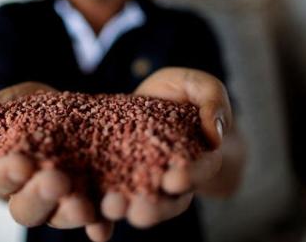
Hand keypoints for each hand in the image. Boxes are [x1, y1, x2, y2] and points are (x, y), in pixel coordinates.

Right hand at [0, 82, 113, 241]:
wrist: (66, 110)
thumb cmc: (27, 109)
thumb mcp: (7, 104)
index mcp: (2, 173)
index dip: (7, 173)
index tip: (22, 163)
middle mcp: (29, 195)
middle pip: (26, 208)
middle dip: (41, 196)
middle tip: (57, 182)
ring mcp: (58, 203)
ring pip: (60, 217)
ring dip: (71, 215)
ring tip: (83, 207)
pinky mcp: (89, 202)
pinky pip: (94, 220)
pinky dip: (100, 225)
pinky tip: (104, 226)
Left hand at [99, 67, 244, 228]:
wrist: (154, 98)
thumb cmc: (183, 92)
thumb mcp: (200, 86)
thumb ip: (213, 103)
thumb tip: (214, 135)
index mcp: (200, 159)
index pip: (199, 172)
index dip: (190, 177)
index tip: (175, 180)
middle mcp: (171, 179)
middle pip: (168, 201)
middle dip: (154, 209)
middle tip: (139, 212)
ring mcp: (141, 181)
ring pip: (136, 205)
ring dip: (124, 211)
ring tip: (111, 209)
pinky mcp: (114, 178)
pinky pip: (108, 198)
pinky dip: (99, 212)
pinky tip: (90, 219)